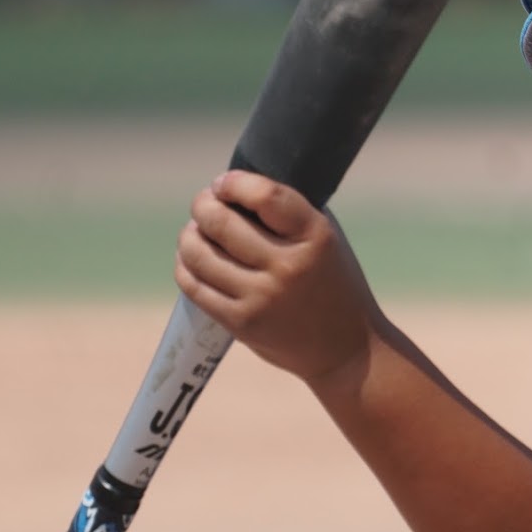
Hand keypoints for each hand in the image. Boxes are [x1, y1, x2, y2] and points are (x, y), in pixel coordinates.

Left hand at [175, 170, 384, 382]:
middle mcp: (287, 267)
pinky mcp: (241, 323)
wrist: (345, 349)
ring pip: (199, 253)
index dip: (233, 183)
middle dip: (203, 205)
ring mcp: (261, 298)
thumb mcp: (326, 238)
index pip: (264, 195)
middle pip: (221, 222)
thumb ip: (288, 213)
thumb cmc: (334, 282)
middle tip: (205, 203)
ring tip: (196, 231)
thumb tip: (236, 188)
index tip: (224, 183)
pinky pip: (195, 286)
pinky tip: (192, 258)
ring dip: (190, 234)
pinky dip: (185, 265)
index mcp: (314, 237)